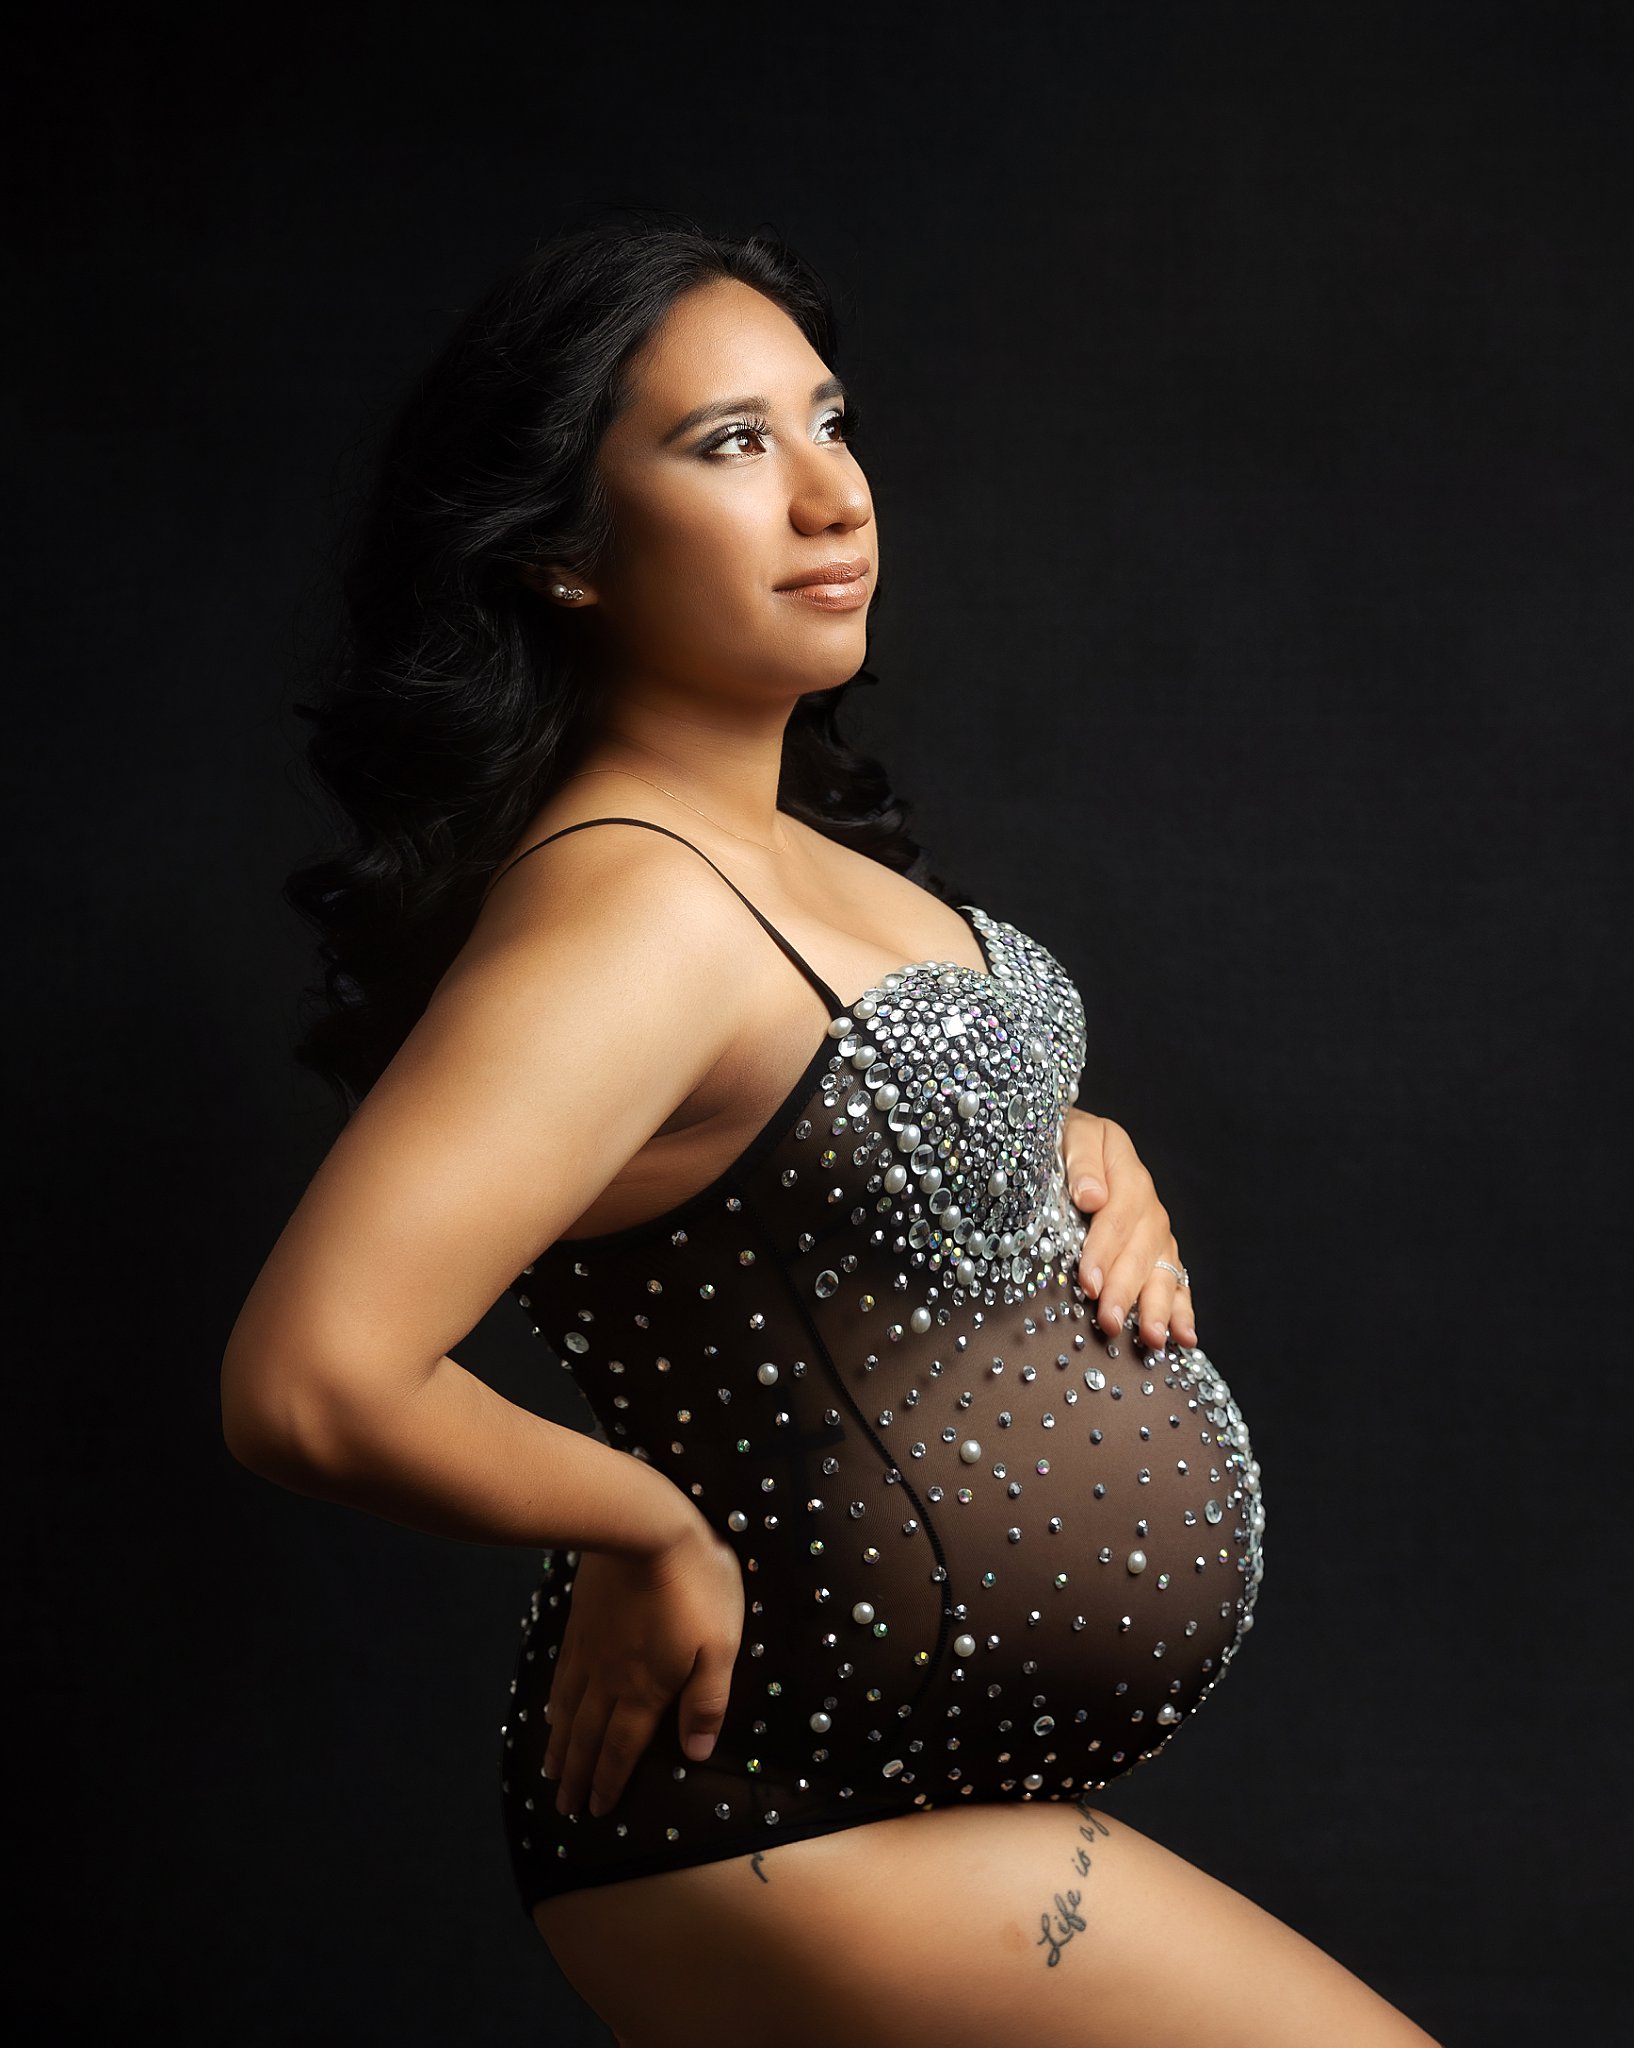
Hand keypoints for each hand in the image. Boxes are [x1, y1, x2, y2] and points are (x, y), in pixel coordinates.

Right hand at [541, 1514, 744, 1820]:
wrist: (643, 1526)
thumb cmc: (695, 1585)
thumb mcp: (721, 1645)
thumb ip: (707, 1701)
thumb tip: (695, 1753)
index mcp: (647, 1690)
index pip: (623, 1748)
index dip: (609, 1782)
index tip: (594, 1810)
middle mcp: (610, 1679)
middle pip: (590, 1737)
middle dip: (578, 1775)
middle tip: (564, 1806)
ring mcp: (590, 1650)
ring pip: (569, 1709)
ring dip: (561, 1745)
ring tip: (551, 1771)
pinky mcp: (580, 1623)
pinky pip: (561, 1676)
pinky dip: (554, 1703)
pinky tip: (550, 1710)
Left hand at [1062, 1108, 1197, 1351]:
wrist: (1077, 1139)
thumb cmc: (1067, 1139)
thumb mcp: (1072, 1133)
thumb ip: (1082, 1161)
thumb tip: (1092, 1197)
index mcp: (1127, 1173)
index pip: (1117, 1217)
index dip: (1103, 1252)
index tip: (1087, 1283)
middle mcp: (1148, 1205)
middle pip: (1141, 1251)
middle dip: (1125, 1289)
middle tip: (1109, 1321)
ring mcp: (1158, 1231)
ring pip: (1163, 1270)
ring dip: (1158, 1307)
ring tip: (1152, 1339)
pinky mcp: (1159, 1251)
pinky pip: (1176, 1281)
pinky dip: (1181, 1311)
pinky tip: (1184, 1338)